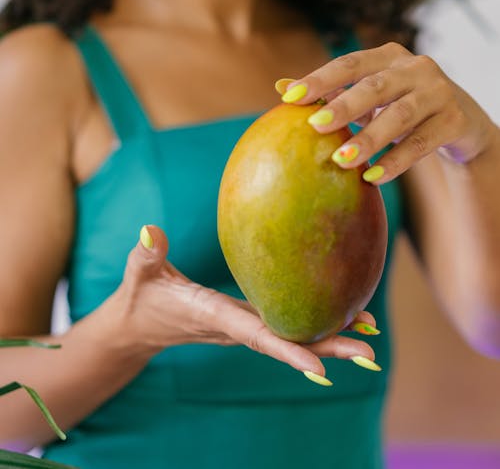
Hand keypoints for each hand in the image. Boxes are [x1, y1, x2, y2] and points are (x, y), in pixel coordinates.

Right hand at [108, 225, 379, 380]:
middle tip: (371, 353)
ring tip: (371, 334)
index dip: (288, 351)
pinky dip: (314, 324)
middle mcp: (235, 328)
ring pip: (292, 336)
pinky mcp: (246, 320)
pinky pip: (285, 325)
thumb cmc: (140, 296)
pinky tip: (343, 314)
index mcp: (212, 317)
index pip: (255, 336)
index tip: (322, 368)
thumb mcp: (139, 273)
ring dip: (331, 338)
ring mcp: (243, 327)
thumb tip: (149, 230)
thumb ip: (146, 254)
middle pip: (287, 343)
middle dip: (328, 349)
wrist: (137, 326)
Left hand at [279, 42, 496, 182]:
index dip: (321, 79)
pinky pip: (422, 143)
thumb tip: (281, 87)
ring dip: (369, 139)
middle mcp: (416, 68)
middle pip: (375, 86)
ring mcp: (439, 92)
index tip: (290, 97)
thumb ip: (331, 91)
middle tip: (316, 126)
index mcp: (388, 56)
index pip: (350, 63)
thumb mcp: (370, 95)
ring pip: (400, 116)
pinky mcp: (455, 120)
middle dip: (344, 106)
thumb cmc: (402, 104)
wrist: (462, 121)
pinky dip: (396, 161)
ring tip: (342, 160)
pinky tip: (373, 177)